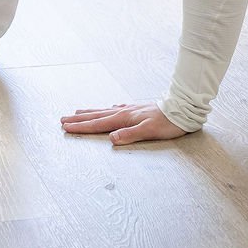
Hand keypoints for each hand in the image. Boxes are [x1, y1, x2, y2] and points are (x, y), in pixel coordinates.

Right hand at [61, 101, 189, 145]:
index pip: (98, 124)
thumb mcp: (150, 131)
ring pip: (105, 111)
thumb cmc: (169, 123)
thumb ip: (130, 135)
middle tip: (63, 119)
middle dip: (79, 119)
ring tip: (77, 111)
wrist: (184, 108)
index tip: (65, 128)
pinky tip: (109, 108)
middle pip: (97, 116)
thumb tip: (111, 138)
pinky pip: (117, 109)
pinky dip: (108, 109)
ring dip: (90, 112)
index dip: (81, 127)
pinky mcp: (138, 109)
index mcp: (125, 118)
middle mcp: (125, 112)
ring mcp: (131, 109)